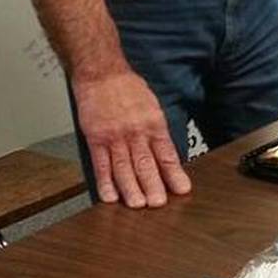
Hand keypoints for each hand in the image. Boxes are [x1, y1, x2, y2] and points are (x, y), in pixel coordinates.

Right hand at [71, 70, 189, 207]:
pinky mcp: (96, 139)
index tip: (181, 189)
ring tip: (137, 205)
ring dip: (131, 189)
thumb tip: (165, 153)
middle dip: (153, 186)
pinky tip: (110, 196)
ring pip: (124, 168)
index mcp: (153, 124)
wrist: (102, 73)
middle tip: (158, 203)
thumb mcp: (152, 105)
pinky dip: (105, 182)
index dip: (174, 174)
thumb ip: (157, 130)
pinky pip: (101, 165)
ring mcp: (114, 137)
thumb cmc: (127, 87)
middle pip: (146, 164)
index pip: (166, 154)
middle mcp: (135, 132)